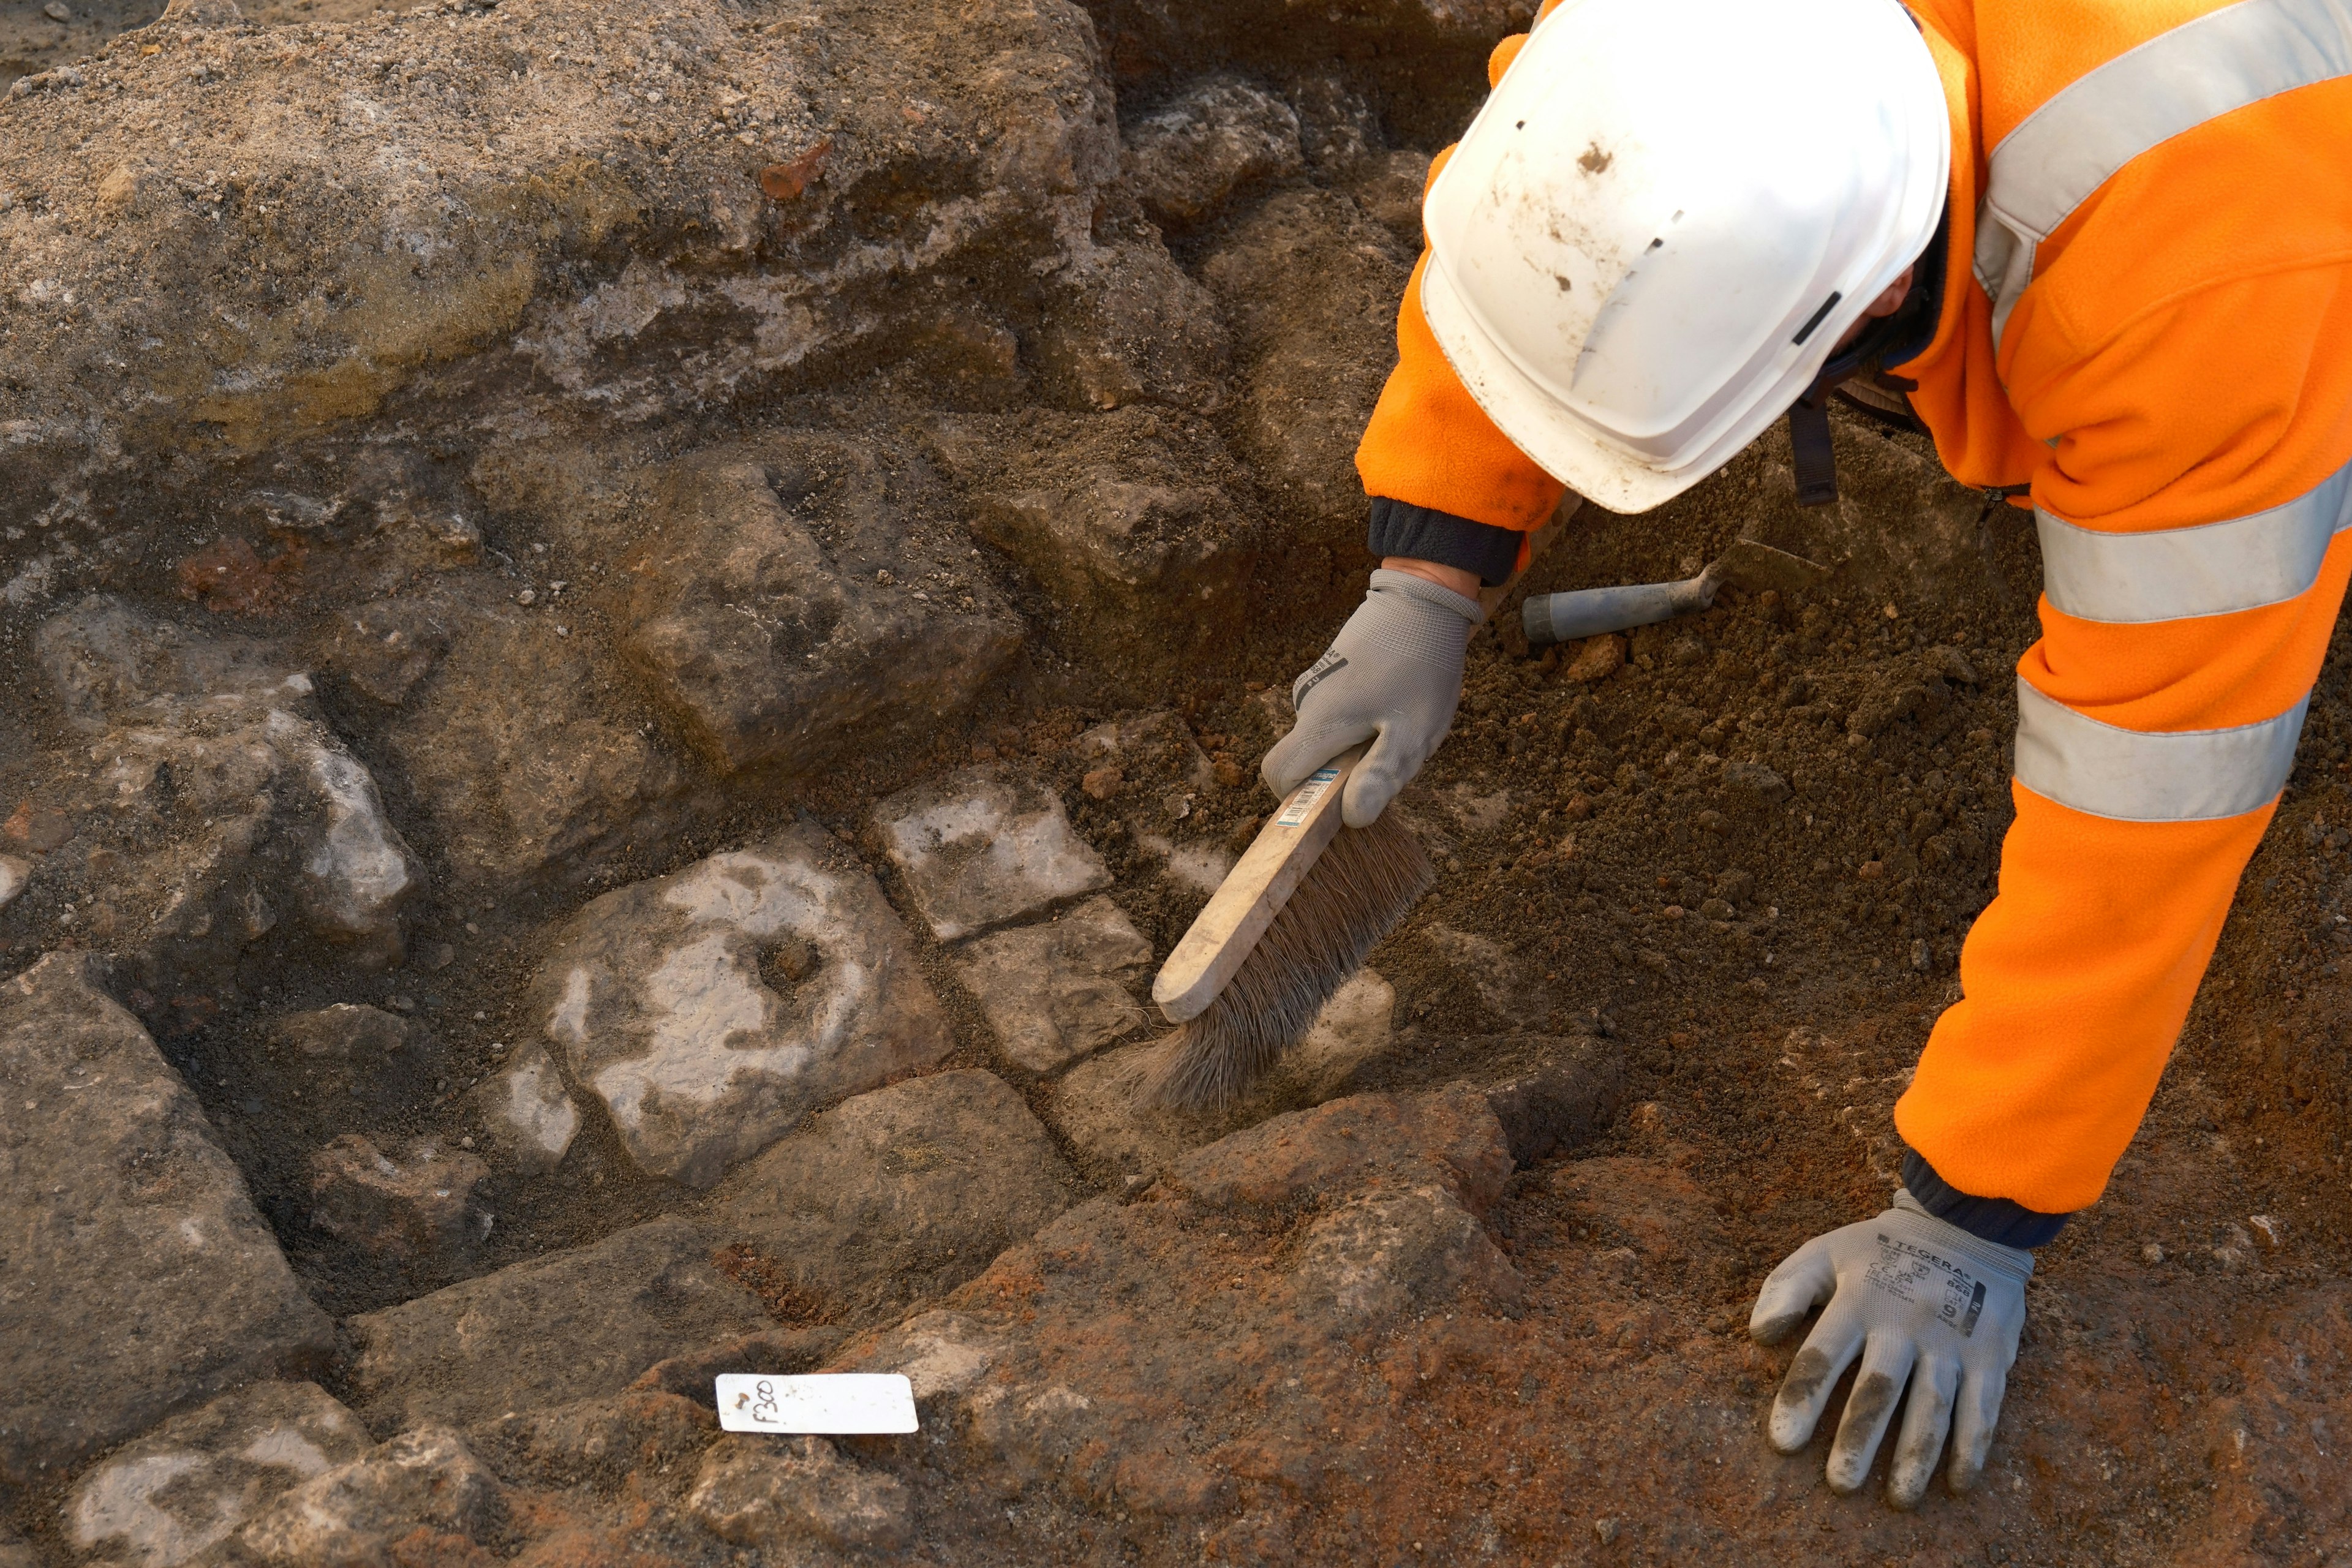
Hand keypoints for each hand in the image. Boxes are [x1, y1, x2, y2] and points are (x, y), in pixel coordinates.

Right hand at [1261, 568, 1483, 827]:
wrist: (1424, 599)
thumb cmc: (1421, 669)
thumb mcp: (1412, 734)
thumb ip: (1379, 777)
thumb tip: (1351, 818)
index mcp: (1320, 723)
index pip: (1278, 775)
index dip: (1301, 797)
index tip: (1341, 796)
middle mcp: (1307, 703)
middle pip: (1305, 759)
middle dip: (1339, 771)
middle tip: (1388, 751)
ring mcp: (1316, 684)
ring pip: (1322, 736)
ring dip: (1353, 744)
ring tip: (1398, 721)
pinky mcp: (1330, 671)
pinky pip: (1333, 714)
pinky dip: (1358, 721)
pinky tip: (1394, 700)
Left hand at [1749, 1190, 2031, 1508]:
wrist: (1963, 1227)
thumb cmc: (1879, 1251)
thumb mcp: (1824, 1252)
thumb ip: (1786, 1288)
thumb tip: (1758, 1334)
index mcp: (1858, 1301)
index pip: (1822, 1355)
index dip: (1801, 1398)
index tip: (1783, 1441)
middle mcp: (1904, 1325)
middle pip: (1878, 1391)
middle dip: (1858, 1441)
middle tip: (1839, 1484)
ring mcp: (1950, 1343)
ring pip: (1932, 1408)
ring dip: (1916, 1457)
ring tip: (1898, 1499)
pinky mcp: (1989, 1357)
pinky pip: (1982, 1410)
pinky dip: (1971, 1449)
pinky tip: (1957, 1485)